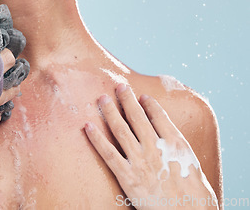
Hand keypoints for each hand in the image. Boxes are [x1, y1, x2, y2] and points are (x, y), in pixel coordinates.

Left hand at [83, 84, 218, 208]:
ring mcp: (141, 162)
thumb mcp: (196, 168)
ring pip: (120, 129)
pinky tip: (87, 126)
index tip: (142, 96)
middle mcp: (156, 148)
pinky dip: (96, 139)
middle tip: (119, 86)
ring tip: (101, 98)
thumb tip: (170, 140)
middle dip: (127, 99)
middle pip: (137, 117)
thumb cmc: (198, 200)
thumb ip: (180, 151)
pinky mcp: (128, 178)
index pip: (159, 117)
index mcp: (176, 145)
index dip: (149, 104)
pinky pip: (109, 154)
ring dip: (109, 111)